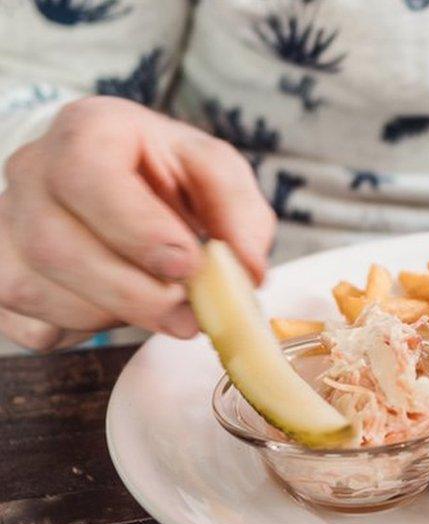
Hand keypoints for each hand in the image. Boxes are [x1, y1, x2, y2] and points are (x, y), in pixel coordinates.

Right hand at [0, 97, 275, 350]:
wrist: (118, 178)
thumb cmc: (165, 173)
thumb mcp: (215, 172)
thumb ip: (239, 214)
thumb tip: (248, 272)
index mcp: (88, 130)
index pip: (87, 174)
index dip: (136, 228)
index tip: (187, 265)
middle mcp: (32, 171)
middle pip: (55, 244)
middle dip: (133, 293)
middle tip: (189, 315)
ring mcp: (3, 223)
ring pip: (34, 289)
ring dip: (109, 315)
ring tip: (160, 306)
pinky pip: (27, 325)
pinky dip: (79, 332)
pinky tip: (115, 308)